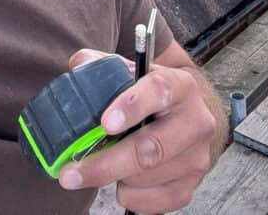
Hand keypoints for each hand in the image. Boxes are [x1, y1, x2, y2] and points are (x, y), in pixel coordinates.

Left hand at [58, 49, 219, 213]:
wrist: (188, 114)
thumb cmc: (152, 93)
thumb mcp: (132, 71)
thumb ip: (102, 66)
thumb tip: (78, 69)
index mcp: (181, 84)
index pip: (160, 90)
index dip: (132, 106)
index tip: (105, 123)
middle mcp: (196, 120)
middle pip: (151, 149)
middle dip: (107, 163)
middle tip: (70, 173)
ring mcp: (196, 157)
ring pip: (146, 178)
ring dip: (115, 176)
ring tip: (104, 163)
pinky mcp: (191, 186)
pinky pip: (153, 202)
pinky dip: (130, 195)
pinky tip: (124, 179)